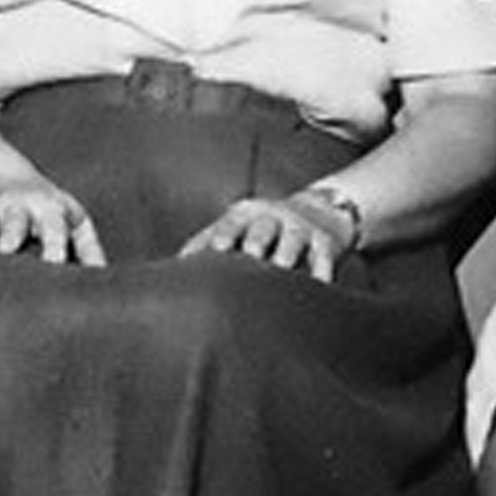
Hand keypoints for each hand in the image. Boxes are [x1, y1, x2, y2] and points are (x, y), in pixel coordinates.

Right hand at [0, 175, 106, 266]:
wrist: (13, 183)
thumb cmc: (51, 215)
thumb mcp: (74, 224)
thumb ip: (89, 250)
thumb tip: (104, 282)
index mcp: (51, 211)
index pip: (56, 228)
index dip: (56, 245)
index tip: (55, 265)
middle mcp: (21, 205)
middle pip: (16, 219)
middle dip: (10, 232)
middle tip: (5, 250)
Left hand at [179, 192, 353, 282]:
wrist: (322, 211)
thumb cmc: (263, 228)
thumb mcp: (238, 226)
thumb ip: (206, 243)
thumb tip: (169, 270)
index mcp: (246, 214)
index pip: (230, 223)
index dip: (224, 234)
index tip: (215, 248)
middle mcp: (273, 217)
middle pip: (263, 228)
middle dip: (256, 238)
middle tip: (250, 252)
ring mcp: (301, 229)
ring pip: (293, 240)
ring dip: (287, 252)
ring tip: (281, 265)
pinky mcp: (327, 242)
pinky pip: (325, 256)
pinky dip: (322, 270)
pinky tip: (320, 283)